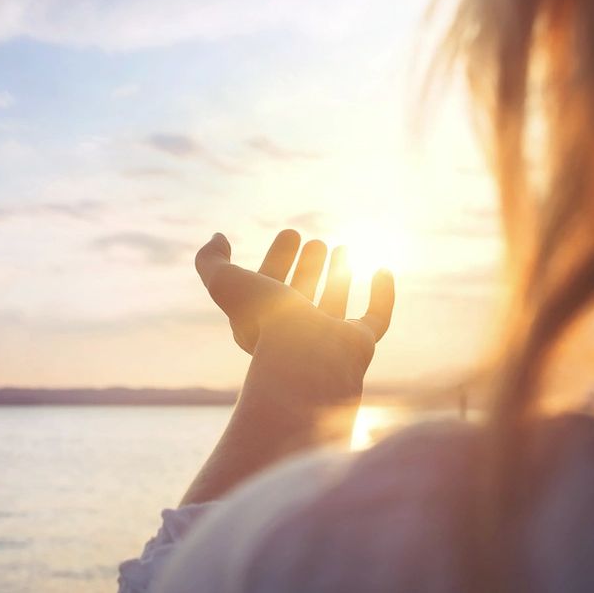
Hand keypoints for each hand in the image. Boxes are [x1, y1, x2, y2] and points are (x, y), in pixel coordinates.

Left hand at [194, 229, 393, 371]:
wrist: (306, 360)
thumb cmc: (264, 322)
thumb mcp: (225, 283)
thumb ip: (210, 259)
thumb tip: (218, 237)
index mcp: (263, 321)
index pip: (271, 285)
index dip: (278, 257)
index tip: (290, 233)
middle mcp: (296, 333)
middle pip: (303, 295)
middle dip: (309, 266)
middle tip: (316, 243)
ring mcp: (329, 340)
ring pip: (335, 303)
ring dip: (339, 275)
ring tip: (343, 248)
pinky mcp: (360, 344)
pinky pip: (376, 318)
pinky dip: (382, 294)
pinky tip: (383, 269)